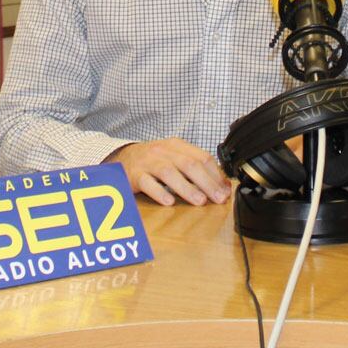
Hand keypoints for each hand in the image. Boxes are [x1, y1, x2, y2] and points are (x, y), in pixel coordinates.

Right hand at [111, 138, 230, 205]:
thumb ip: (197, 170)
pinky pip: (147, 183)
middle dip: (206, 182)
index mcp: (176, 146)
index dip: (216, 174)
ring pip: (169, 172)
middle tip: (218, 198)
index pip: (201, 157)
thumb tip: (223, 185)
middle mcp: (163, 151)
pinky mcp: (135, 175)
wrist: (122, 158)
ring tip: (199, 201)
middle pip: (188, 164)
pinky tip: (169, 201)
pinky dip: (159, 192)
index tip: (225, 190)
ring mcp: (148, 162)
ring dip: (187, 187)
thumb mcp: (175, 158)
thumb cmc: (153, 161)